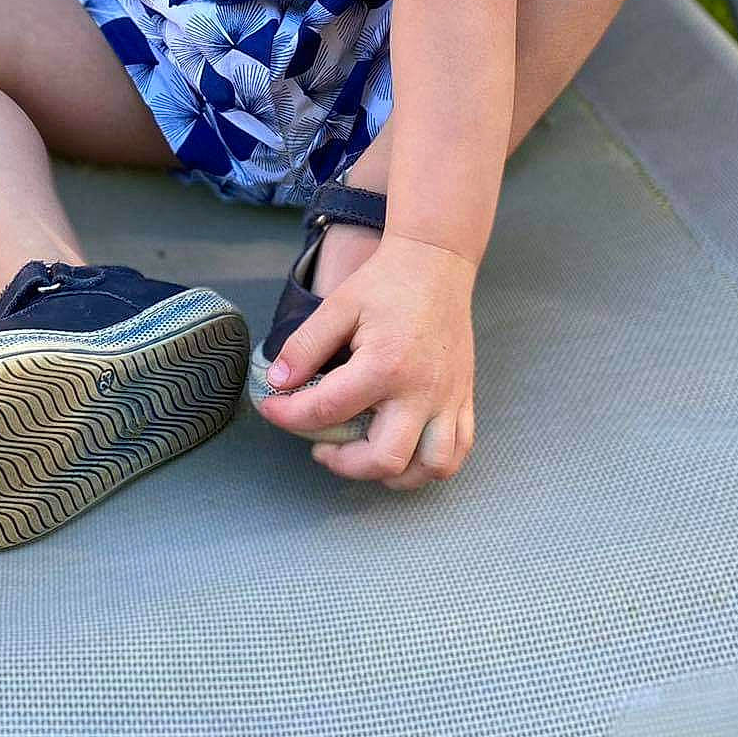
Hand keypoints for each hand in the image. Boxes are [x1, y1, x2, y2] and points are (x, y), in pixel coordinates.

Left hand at [257, 230, 476, 487]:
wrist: (437, 261)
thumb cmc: (386, 282)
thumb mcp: (337, 306)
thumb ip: (304, 347)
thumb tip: (277, 383)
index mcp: (385, 366)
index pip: (328, 411)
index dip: (289, 416)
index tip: (272, 409)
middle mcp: (421, 391)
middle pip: (384, 460)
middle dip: (343, 464)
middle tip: (321, 446)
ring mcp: (448, 399)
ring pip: (430, 467)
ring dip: (394, 474)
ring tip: (365, 455)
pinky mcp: (465, 398)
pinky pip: (458, 450)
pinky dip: (432, 464)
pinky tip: (406, 452)